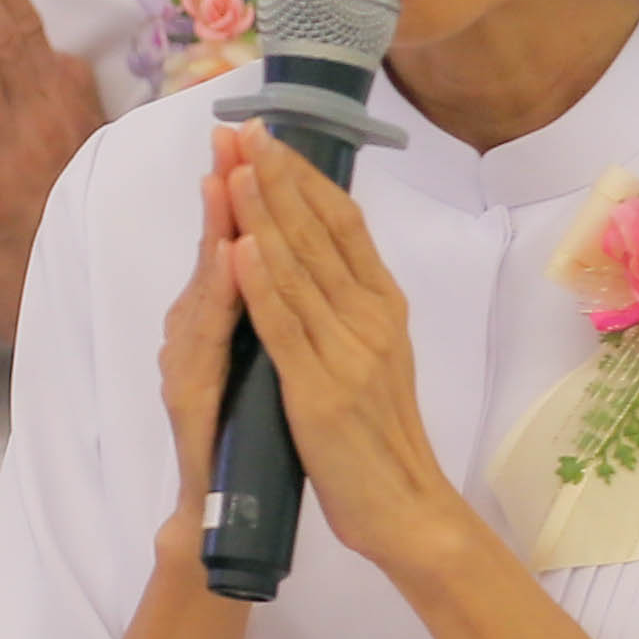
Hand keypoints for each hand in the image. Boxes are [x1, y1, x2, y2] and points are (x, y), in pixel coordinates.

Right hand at [157, 150, 241, 511]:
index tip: (250, 134)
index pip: (233, 244)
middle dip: (225, 193)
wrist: (217, 513)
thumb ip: (260, 307)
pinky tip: (226, 262)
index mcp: (218, 320)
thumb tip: (279, 251)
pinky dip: (216, 299)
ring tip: (224, 180)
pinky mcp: (188, 400)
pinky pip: (204, 342)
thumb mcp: (261, 358)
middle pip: (212, 253)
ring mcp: (186, 365)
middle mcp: (194, 333)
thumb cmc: (243, 435)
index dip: (242, 190)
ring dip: (215, 231)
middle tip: (230, 137)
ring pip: (204, 289)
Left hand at [220, 132, 476, 582]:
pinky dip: (260, 284)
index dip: (306, 176)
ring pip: (297, 270)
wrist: (406, 509)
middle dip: (277, 178)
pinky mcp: (319, 392)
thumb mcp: (375, 353)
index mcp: (384, 305)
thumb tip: (322, 250)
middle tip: (244, 129)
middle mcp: (371, 318)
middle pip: (319, 233)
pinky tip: (238, 248)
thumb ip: (350, 303)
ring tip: (232, 167)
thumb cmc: (379, 435)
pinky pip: (284, 328)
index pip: (343, 222)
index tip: (272, 135)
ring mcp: (347, 353)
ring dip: (261, 215)